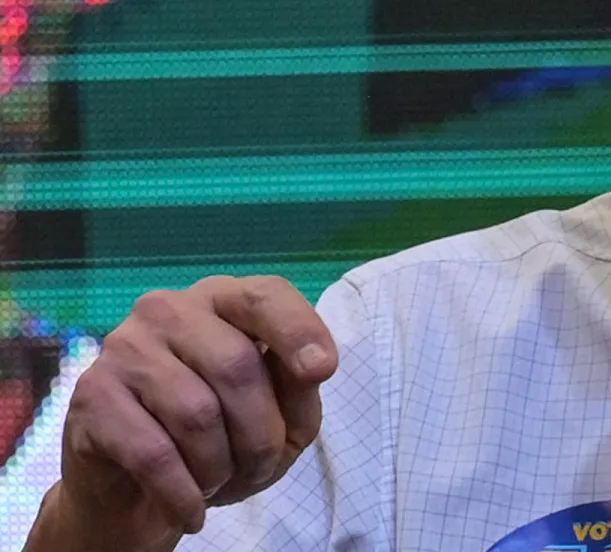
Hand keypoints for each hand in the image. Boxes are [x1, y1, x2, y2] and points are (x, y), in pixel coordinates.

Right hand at [34, 275, 337, 551]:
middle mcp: (169, 310)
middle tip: (259, 467)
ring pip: (196, 413)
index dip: (298, 331)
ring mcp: (124, 348)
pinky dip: (183, 493)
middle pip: (236, 365)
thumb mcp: (281, 415)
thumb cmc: (221, 438)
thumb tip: (315, 366)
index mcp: (222, 300)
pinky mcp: (92, 397)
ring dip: (221, 467)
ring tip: (219, 483)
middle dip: (261, 434)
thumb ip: (300, 387)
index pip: (264, 296)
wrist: (135, 492)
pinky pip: (153, 453)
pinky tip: (192, 510)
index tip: (323, 370)